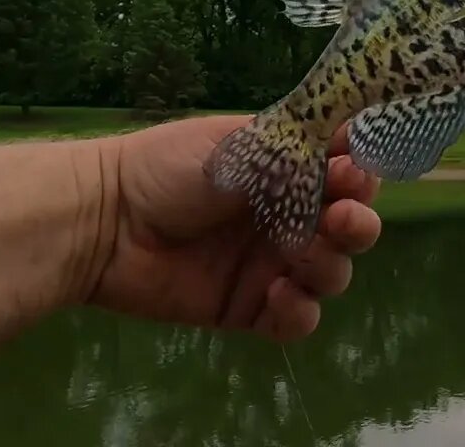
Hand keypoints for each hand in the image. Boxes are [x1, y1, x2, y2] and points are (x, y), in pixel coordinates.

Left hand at [87, 115, 380, 340]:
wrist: (103, 222)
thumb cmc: (166, 169)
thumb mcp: (234, 146)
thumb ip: (293, 154)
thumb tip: (349, 151)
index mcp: (290, 170)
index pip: (347, 171)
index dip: (362, 173)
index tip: (355, 173)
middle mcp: (290, 217)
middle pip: (352, 227)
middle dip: (358, 224)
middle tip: (340, 219)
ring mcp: (272, 265)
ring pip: (332, 274)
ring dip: (331, 266)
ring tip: (299, 258)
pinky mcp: (251, 308)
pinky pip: (297, 319)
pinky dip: (299, 310)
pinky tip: (276, 294)